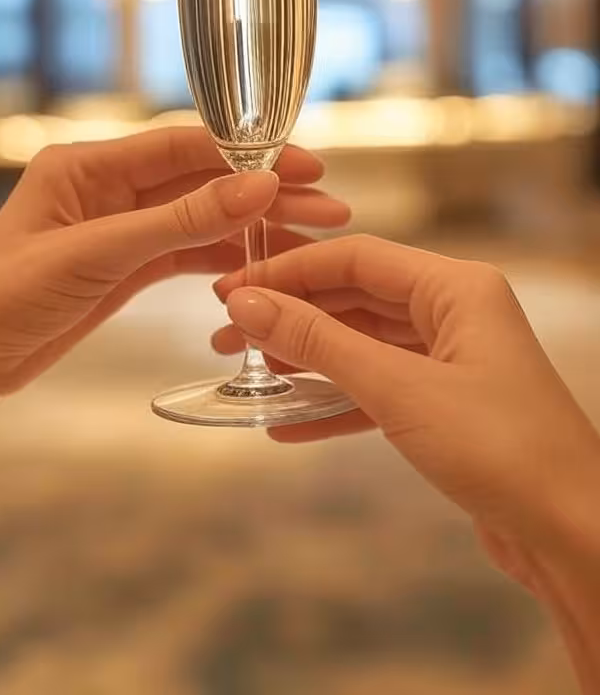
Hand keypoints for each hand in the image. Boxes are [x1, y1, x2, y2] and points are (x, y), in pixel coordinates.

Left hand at [0, 128, 348, 411]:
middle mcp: (107, 188)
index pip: (185, 145)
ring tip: (311, 238)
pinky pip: (186, 253)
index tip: (304, 165)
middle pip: (202, 182)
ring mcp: (119, 227)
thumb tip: (258, 186)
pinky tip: (262, 265)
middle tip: (326, 205)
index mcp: (88, 164)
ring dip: (253, 227)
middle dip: (264, 192)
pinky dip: (224, 259)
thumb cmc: (6, 297)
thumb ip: (180, 220)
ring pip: (201, 219)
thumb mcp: (97, 254)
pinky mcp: (125, 266)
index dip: (249, 154)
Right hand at [213, 235, 599, 590]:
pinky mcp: (446, 405)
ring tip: (248, 372)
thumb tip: (246, 302)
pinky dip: (335, 402)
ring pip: (363, 344)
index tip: (228, 290)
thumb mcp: (398, 388)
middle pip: (355, 298)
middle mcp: (454, 312)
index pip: (355, 258)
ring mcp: (451, 360)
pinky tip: (287, 421)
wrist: (572, 534)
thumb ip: (319, 342)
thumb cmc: (498, 447)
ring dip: (307, 359)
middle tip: (228, 335)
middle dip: (291, 315)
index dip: (287, 271)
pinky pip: (378, 389)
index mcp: (455, 287)